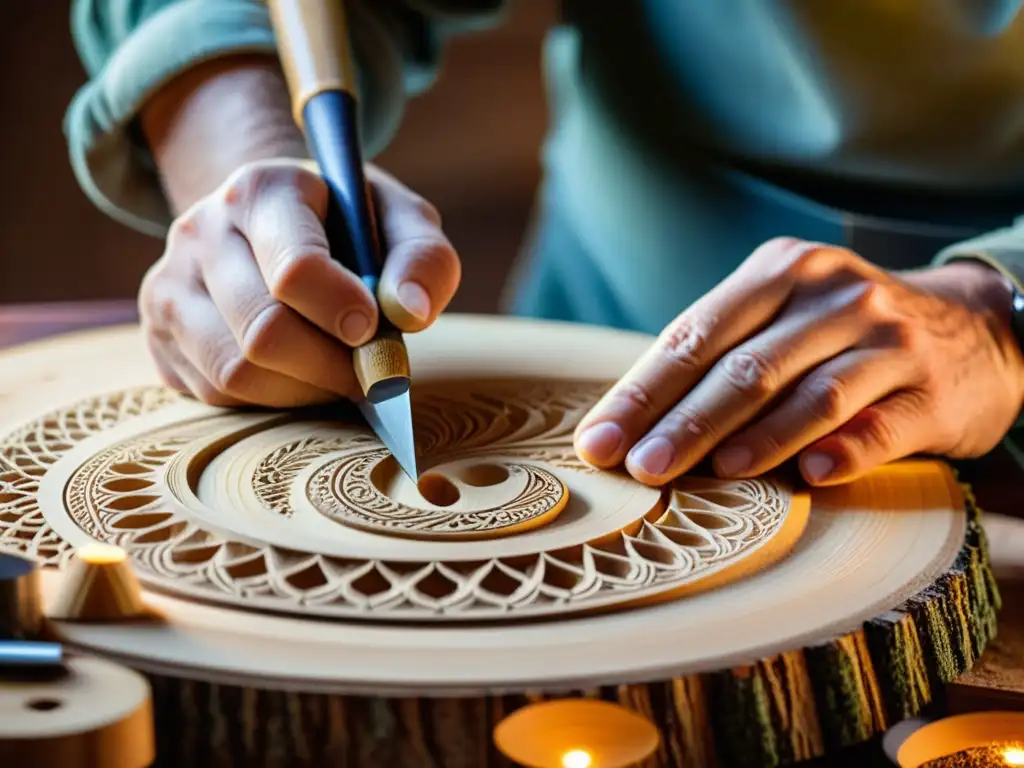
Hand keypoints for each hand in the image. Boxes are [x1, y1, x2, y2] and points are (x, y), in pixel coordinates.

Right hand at [139, 158, 459, 406]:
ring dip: (302, 388)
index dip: (341, 311)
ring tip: (337, 371)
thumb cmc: (349, 225)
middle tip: (369, 370)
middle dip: (330, 365)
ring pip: (234, 371)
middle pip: (263, 331)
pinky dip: (270, 399)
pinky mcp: (159, 332)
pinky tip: (299, 373)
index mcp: (262, 189)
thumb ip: (424, 258)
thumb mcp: (400, 221)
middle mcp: (200, 231)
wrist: (275, 217)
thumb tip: (411, 313)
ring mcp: (169, 282)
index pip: (294, 269)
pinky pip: (214, 392)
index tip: (373, 328)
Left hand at [573, 237, 1023, 485]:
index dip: (642, 392)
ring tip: (713, 473)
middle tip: (640, 469)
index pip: (695, 335)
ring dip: (759, 438)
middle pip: (745, 367)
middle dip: (684, 422)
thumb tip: (628, 425)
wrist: (971, 329)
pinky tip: (813, 476)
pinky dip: (847, 450)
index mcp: (780, 271)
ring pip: (812, 394)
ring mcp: (889, 339)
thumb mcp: (782, 318)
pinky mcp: (932, 389)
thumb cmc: (841, 334)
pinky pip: (882, 425)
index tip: (598, 442)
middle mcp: (834, 295)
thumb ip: (718, 355)